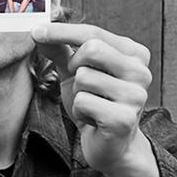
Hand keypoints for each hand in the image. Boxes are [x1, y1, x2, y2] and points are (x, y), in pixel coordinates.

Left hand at [32, 23, 159, 176]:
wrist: (110, 145)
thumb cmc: (95, 104)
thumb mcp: (75, 73)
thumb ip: (61, 51)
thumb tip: (38, 31)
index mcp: (134, 54)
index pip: (93, 33)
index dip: (61, 31)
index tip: (35, 32)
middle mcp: (140, 71)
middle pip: (91, 49)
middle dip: (74, 67)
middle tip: (80, 85)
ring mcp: (135, 95)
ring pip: (83, 77)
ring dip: (77, 94)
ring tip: (91, 105)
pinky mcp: (124, 118)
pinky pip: (83, 102)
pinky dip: (79, 111)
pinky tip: (92, 119)